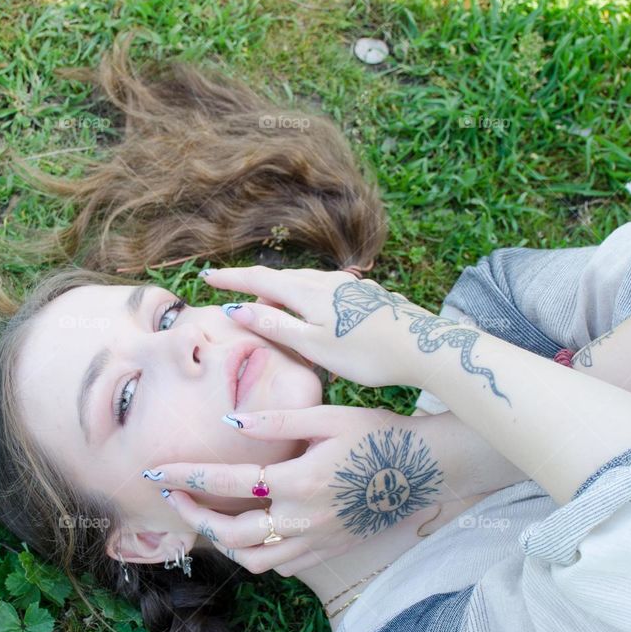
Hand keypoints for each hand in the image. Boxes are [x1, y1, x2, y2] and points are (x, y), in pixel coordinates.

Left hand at [142, 404, 444, 575]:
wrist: (427, 468)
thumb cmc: (378, 434)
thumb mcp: (329, 416)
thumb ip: (277, 421)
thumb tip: (229, 424)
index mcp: (300, 481)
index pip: (228, 483)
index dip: (186, 478)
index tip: (156, 472)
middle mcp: (305, 519)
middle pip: (231, 534)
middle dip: (194, 516)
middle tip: (175, 495)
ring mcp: (317, 542)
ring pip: (253, 560)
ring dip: (222, 542)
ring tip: (206, 517)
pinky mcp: (328, 551)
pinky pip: (280, 566)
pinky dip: (255, 553)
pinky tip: (249, 530)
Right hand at [200, 264, 432, 388]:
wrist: (424, 348)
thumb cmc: (367, 354)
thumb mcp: (314, 346)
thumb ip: (275, 327)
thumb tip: (236, 309)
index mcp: (310, 292)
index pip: (260, 281)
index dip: (231, 279)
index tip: (206, 277)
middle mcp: (329, 282)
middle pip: (283, 279)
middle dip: (255, 286)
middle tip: (233, 293)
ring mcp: (352, 287)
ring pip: (307, 284)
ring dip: (283, 293)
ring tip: (272, 308)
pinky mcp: (369, 297)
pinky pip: (328, 293)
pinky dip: (309, 300)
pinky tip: (317, 314)